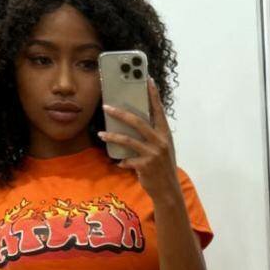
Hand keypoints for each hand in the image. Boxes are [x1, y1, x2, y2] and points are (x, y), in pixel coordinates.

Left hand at [98, 75, 179, 200]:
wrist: (168, 190)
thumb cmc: (162, 167)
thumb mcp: (162, 148)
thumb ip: (152, 135)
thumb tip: (133, 123)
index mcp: (165, 134)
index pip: (159, 110)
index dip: (153, 95)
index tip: (147, 79)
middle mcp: (161, 141)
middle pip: (138, 122)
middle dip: (120, 113)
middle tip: (106, 107)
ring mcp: (153, 153)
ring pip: (128, 139)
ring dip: (112, 136)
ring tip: (101, 134)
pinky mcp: (145, 165)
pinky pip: (127, 160)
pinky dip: (122, 161)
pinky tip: (118, 163)